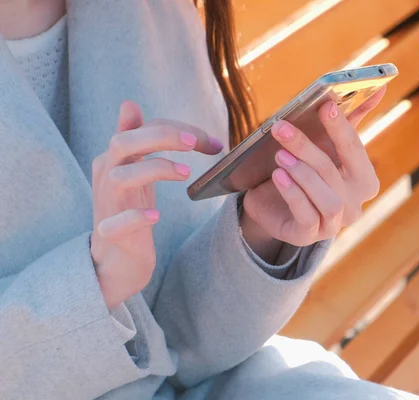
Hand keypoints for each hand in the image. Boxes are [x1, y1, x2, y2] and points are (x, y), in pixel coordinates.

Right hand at [91, 101, 222, 308]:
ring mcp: (107, 204)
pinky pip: (117, 222)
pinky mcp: (110, 233)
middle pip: (124, 142)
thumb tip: (128, 103)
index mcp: (115, 157)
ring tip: (186, 173)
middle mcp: (106, 175)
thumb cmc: (128, 208)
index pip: (143, 129)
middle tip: (194, 142)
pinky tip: (156, 215)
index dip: (178, 129)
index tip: (213, 143)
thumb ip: (136, 140)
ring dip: (155, 170)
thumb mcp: (133, 170)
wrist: (116, 257)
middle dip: (161, 137)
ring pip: (120, 177)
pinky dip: (137, 216)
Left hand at [241, 88, 385, 250]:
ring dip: (302, 174)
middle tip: (282, 127)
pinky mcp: (309, 236)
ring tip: (279, 155)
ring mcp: (334, 224)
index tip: (325, 106)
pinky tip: (279, 177)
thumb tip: (379, 86)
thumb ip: (351, 119)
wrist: (271, 206)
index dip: (341, 128)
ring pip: (327, 198)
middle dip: (309, 148)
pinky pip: (306, 216)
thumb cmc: (303, 173)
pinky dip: (293, 194)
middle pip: (336, 173)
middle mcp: (355, 204)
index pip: (355, 150)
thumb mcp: (324, 146)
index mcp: (363, 180)